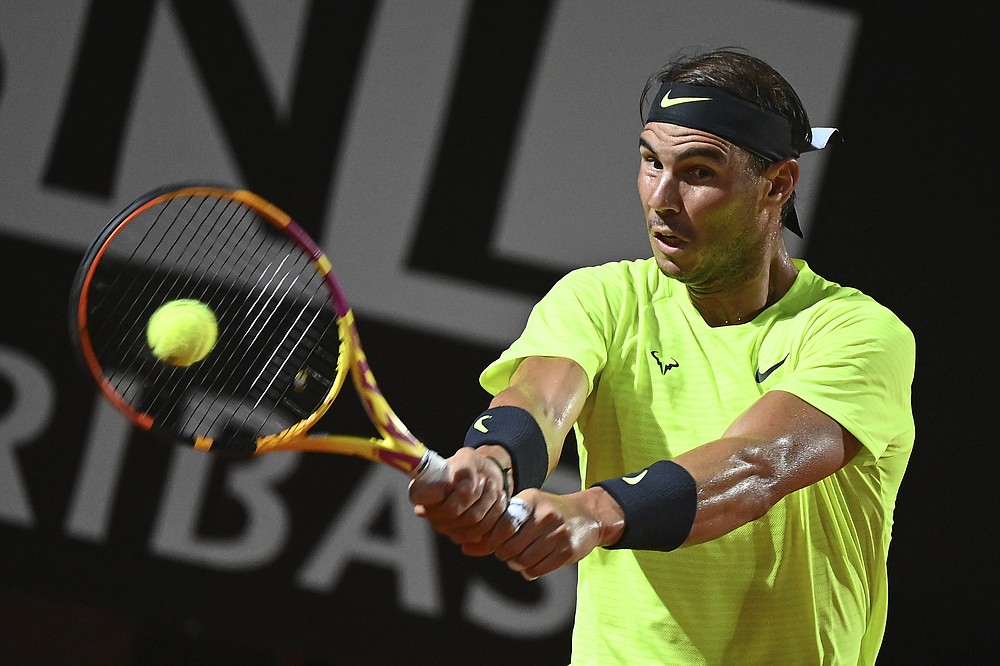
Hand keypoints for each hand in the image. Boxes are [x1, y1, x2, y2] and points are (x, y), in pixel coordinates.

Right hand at [409, 447, 510, 549]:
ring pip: (474, 523)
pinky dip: (498, 514)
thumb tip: (465, 489)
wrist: (486, 480)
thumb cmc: (470, 468)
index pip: (420, 496)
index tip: (455, 479)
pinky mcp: (467, 539)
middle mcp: (431, 514)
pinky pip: (487, 534)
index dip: (438, 490)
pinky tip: (499, 501)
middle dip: (476, 493)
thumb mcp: (467, 459)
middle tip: (484, 480)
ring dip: (490, 501)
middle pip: (454, 511)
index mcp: (422, 491)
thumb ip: (464, 470)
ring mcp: (448, 529)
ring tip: (492, 488)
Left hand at [490, 486, 624, 579]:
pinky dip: (530, 571)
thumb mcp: (529, 506)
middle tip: (507, 552)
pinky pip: (537, 570)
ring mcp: (558, 534)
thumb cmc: (551, 512)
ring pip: (522, 561)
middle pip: (510, 547)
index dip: (493, 539)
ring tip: (520, 558)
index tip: (494, 542)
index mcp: (532, 500)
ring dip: (516, 564)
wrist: (588, 516)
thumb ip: (503, 521)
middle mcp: (546, 515)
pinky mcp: (567, 551)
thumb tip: (470, 546)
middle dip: (504, 554)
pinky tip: (532, 564)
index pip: (503, 525)